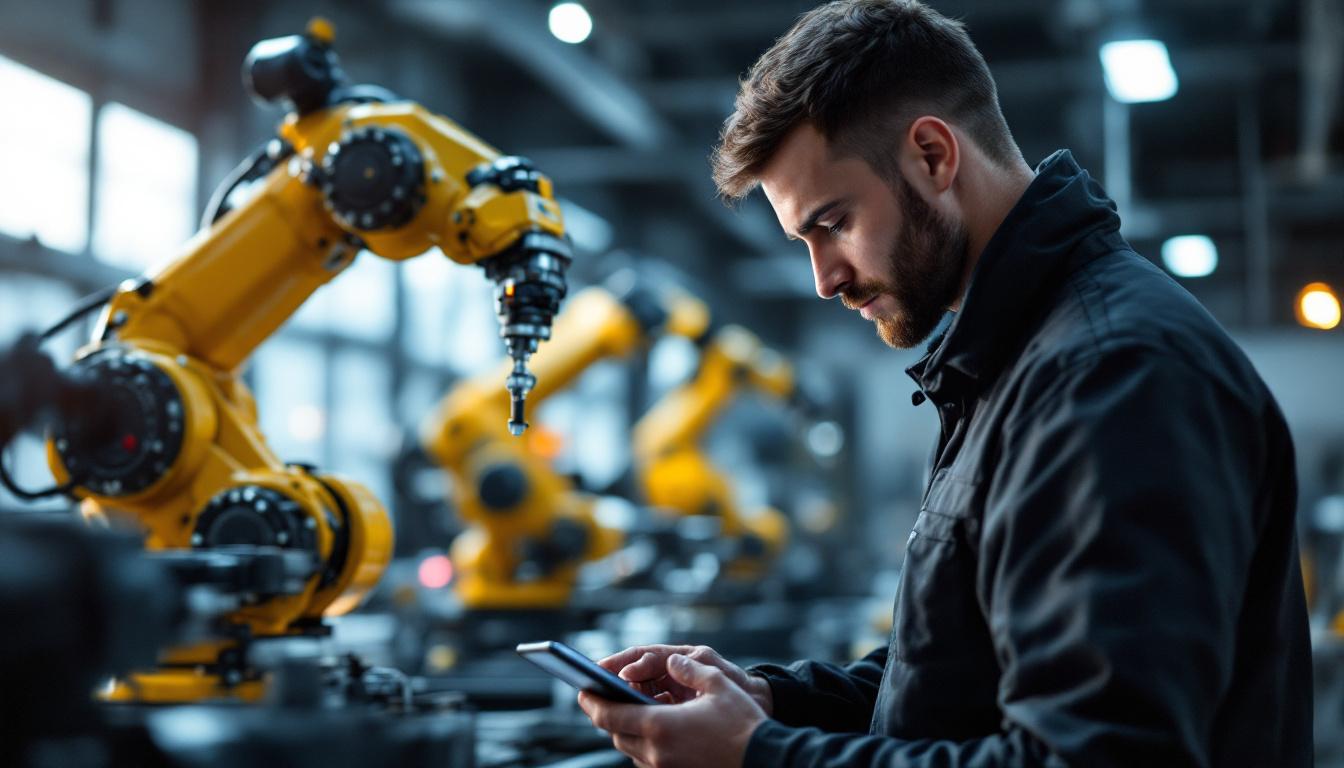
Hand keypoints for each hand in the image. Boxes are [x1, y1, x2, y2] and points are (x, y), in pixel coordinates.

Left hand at [578, 652, 767, 767]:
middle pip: (614, 733)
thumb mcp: (718, 684)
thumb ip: (689, 669)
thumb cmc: (743, 724)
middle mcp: (655, 752)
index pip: (608, 716)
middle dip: (607, 714)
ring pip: (629, 748)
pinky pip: (647, 759)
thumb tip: (672, 661)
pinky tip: (659, 727)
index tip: (582, 690)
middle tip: (604, 695)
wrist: (765, 761)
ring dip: (626, 728)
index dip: (591, 702)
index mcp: (659, 726)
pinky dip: (644, 742)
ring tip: (635, 707)